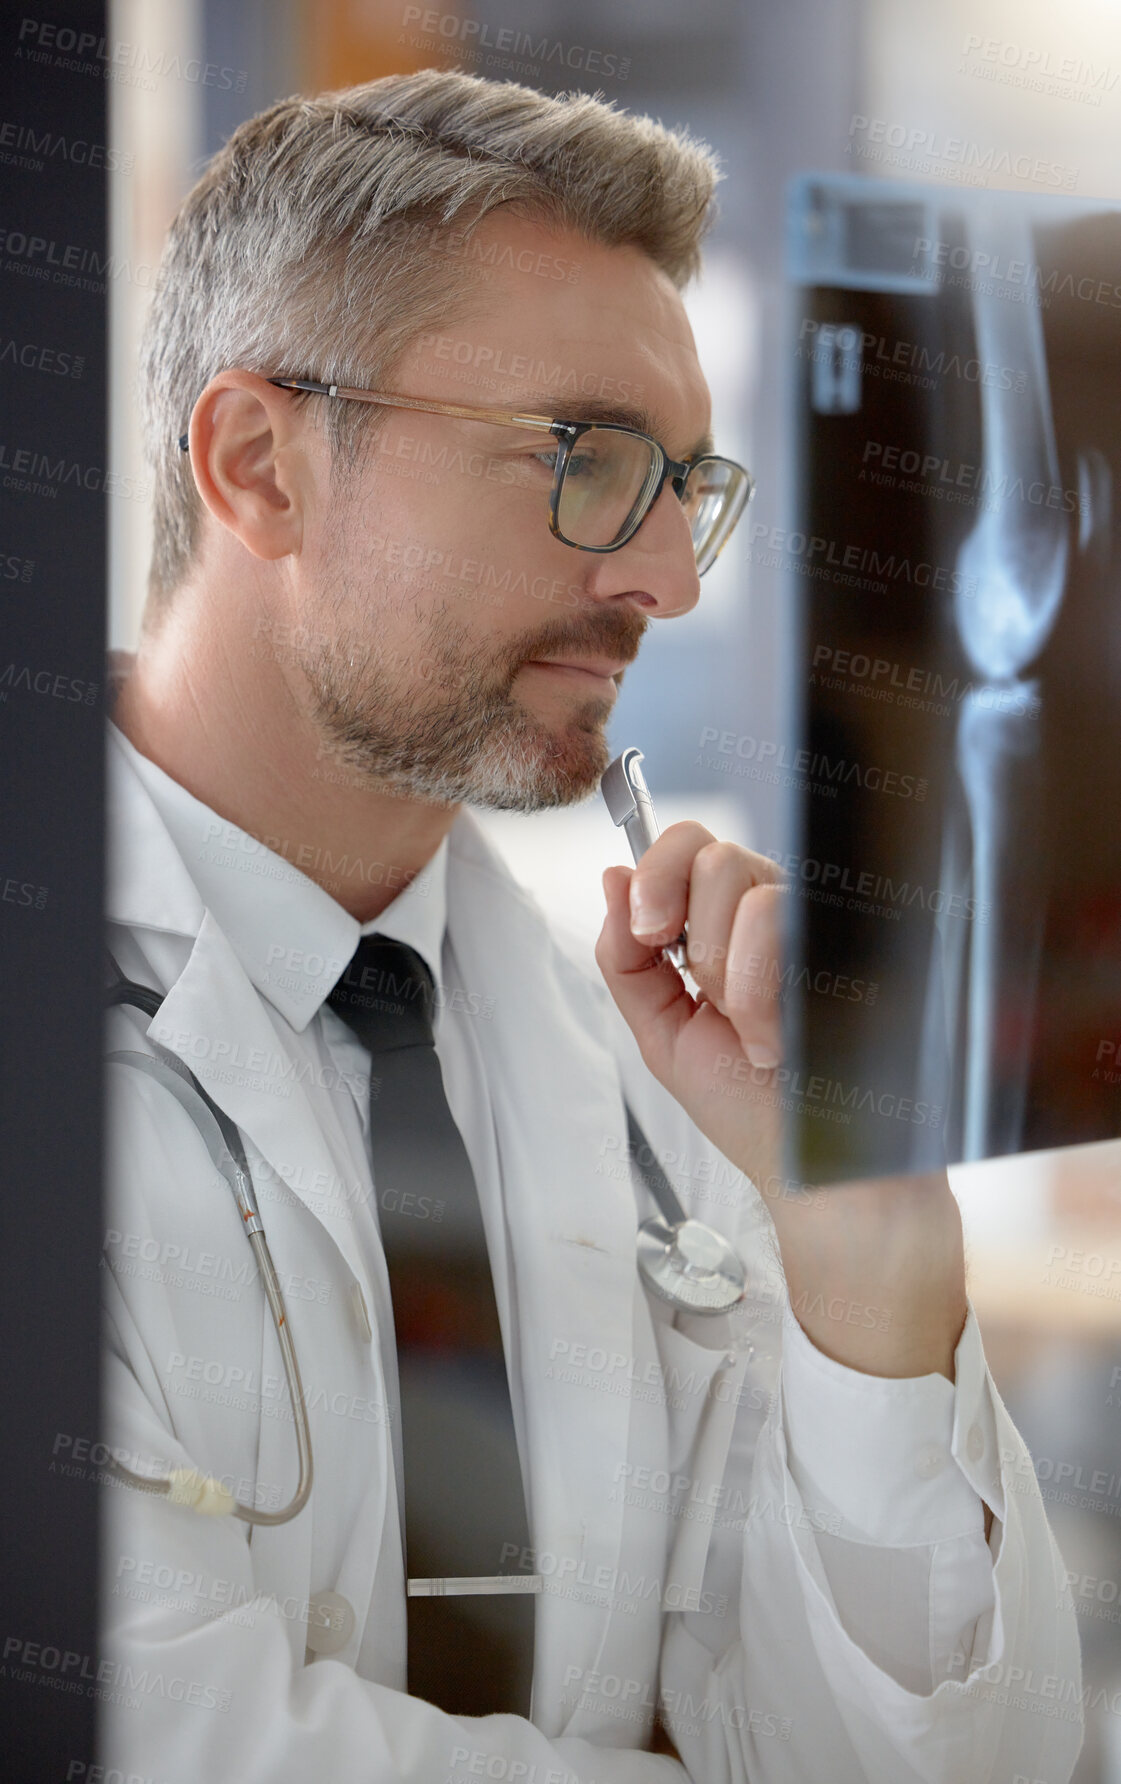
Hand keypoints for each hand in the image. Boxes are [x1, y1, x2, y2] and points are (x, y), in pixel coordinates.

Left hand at [596, 823, 967, 1380]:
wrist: (823, 1175)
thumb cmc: (757, 1113)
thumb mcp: (665, 1036)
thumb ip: (628, 960)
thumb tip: (612, 881)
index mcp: (728, 927)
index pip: (686, 844)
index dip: (655, 875)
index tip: (650, 935)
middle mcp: (778, 914)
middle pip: (708, 849)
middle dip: (685, 928)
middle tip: (703, 992)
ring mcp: (821, 923)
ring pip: (743, 878)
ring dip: (726, 972)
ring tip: (754, 1031)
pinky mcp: (856, 937)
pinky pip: (781, 917)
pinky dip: (759, 992)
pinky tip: (781, 1040)